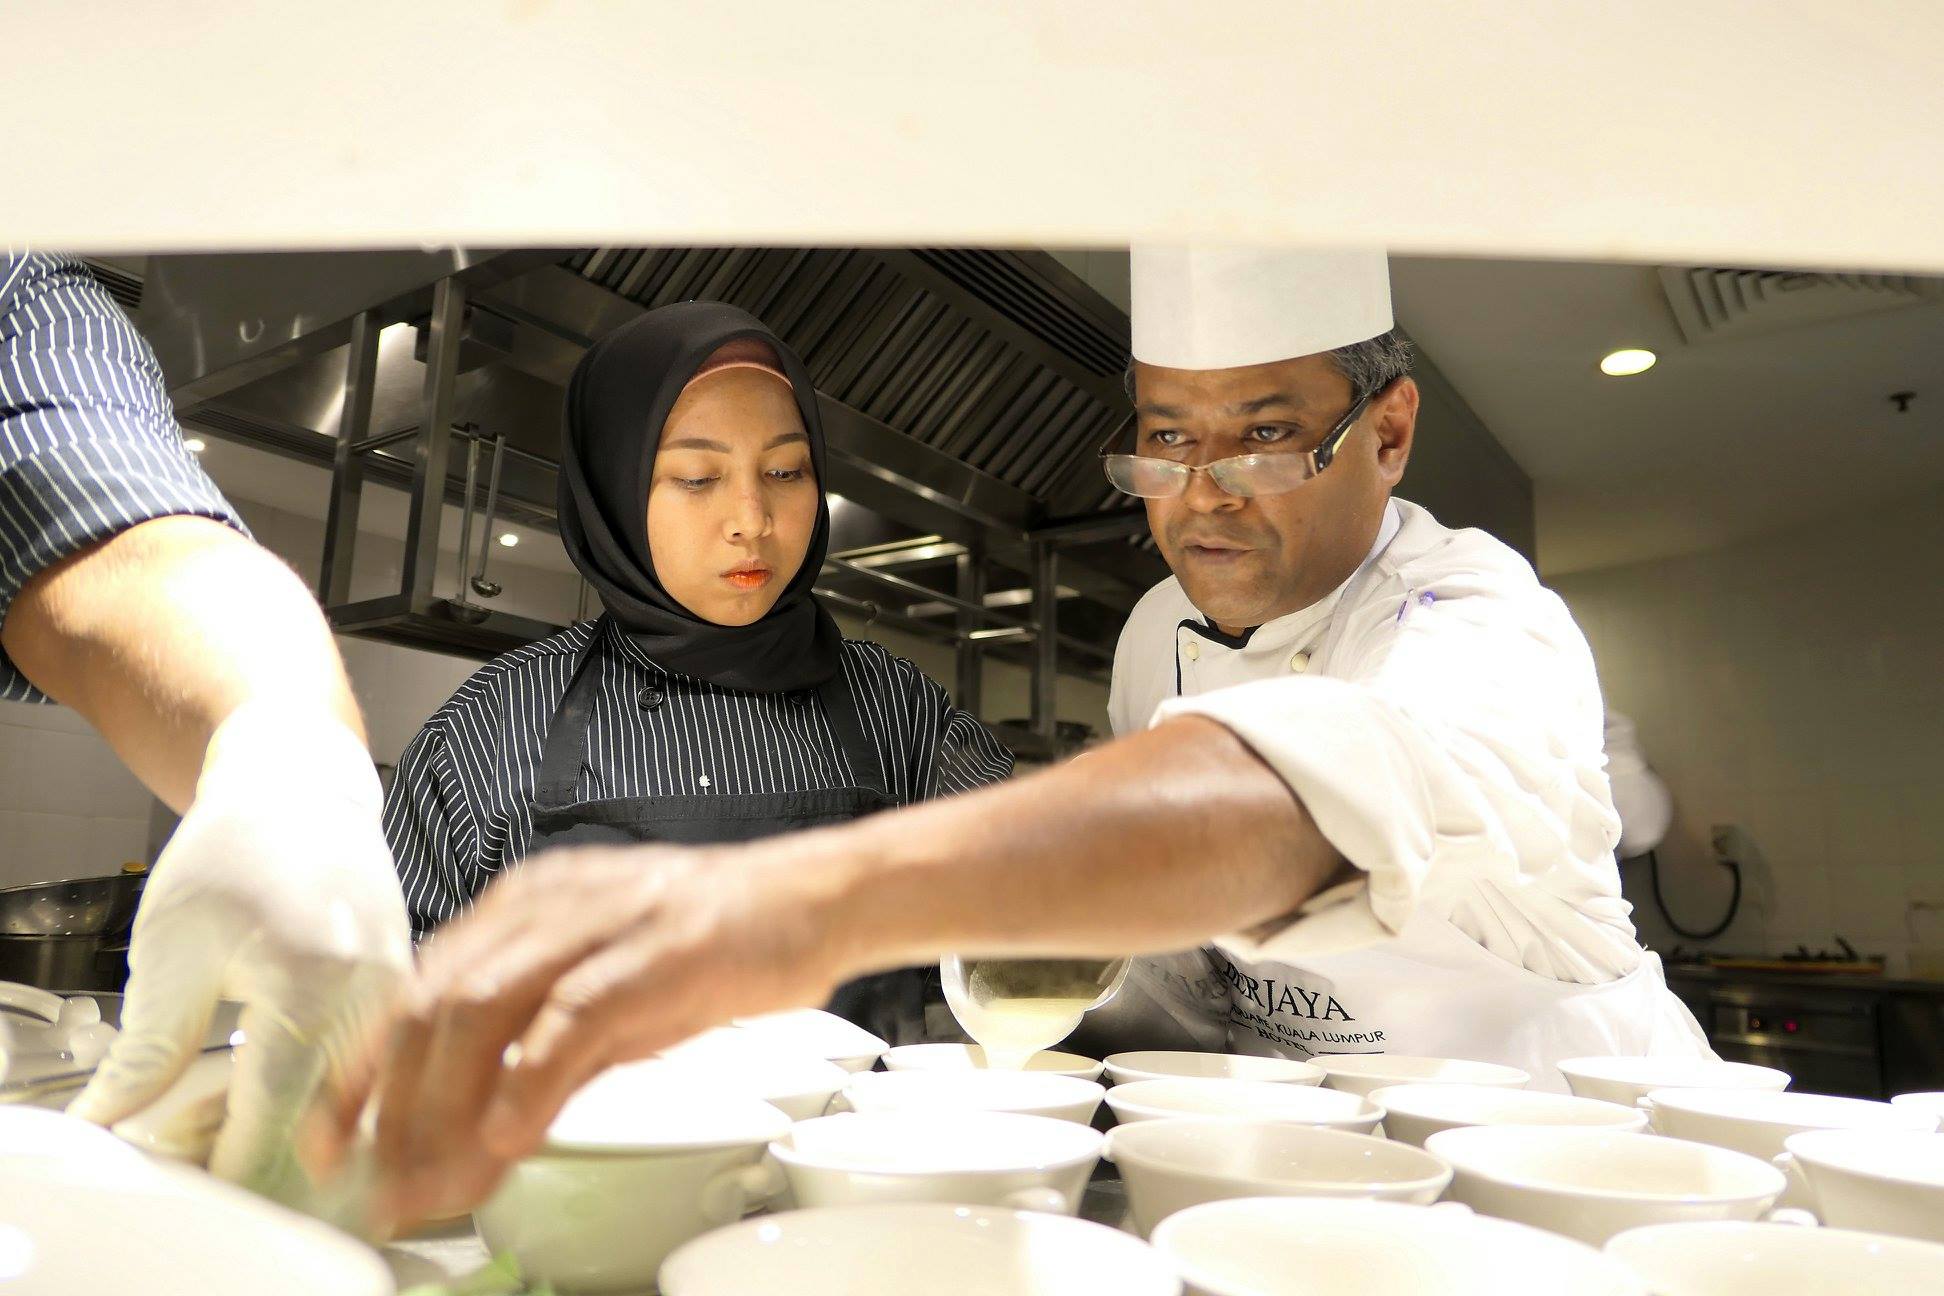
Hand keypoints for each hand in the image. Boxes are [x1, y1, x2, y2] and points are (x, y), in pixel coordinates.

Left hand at [67, 703, 411, 1209]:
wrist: (299, 786)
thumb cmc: (239, 846)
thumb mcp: (172, 951)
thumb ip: (149, 1051)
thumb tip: (117, 1119)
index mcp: (314, 985)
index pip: (273, 1116)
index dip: (225, 1161)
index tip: (191, 1177)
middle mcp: (374, 994)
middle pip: (322, 1122)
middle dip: (253, 1149)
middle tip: (188, 1140)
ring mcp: (402, 992)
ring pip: (351, 1099)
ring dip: (284, 1120)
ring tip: (213, 1102)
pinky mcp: (409, 988)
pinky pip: (369, 1062)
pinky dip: (316, 1084)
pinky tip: (260, 1068)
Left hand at [325, 840, 850, 1228]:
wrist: (816, 896)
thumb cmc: (718, 943)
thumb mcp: (611, 999)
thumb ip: (542, 1058)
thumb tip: (482, 1140)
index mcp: (525, 907)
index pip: (414, 989)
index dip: (361, 1072)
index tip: (330, 1142)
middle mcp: (547, 905)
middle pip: (433, 1005)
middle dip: (394, 1109)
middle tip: (384, 1188)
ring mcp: (601, 921)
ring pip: (482, 1009)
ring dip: (445, 1109)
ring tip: (434, 1182)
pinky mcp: (656, 949)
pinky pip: (572, 1016)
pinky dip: (530, 1079)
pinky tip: (511, 1136)